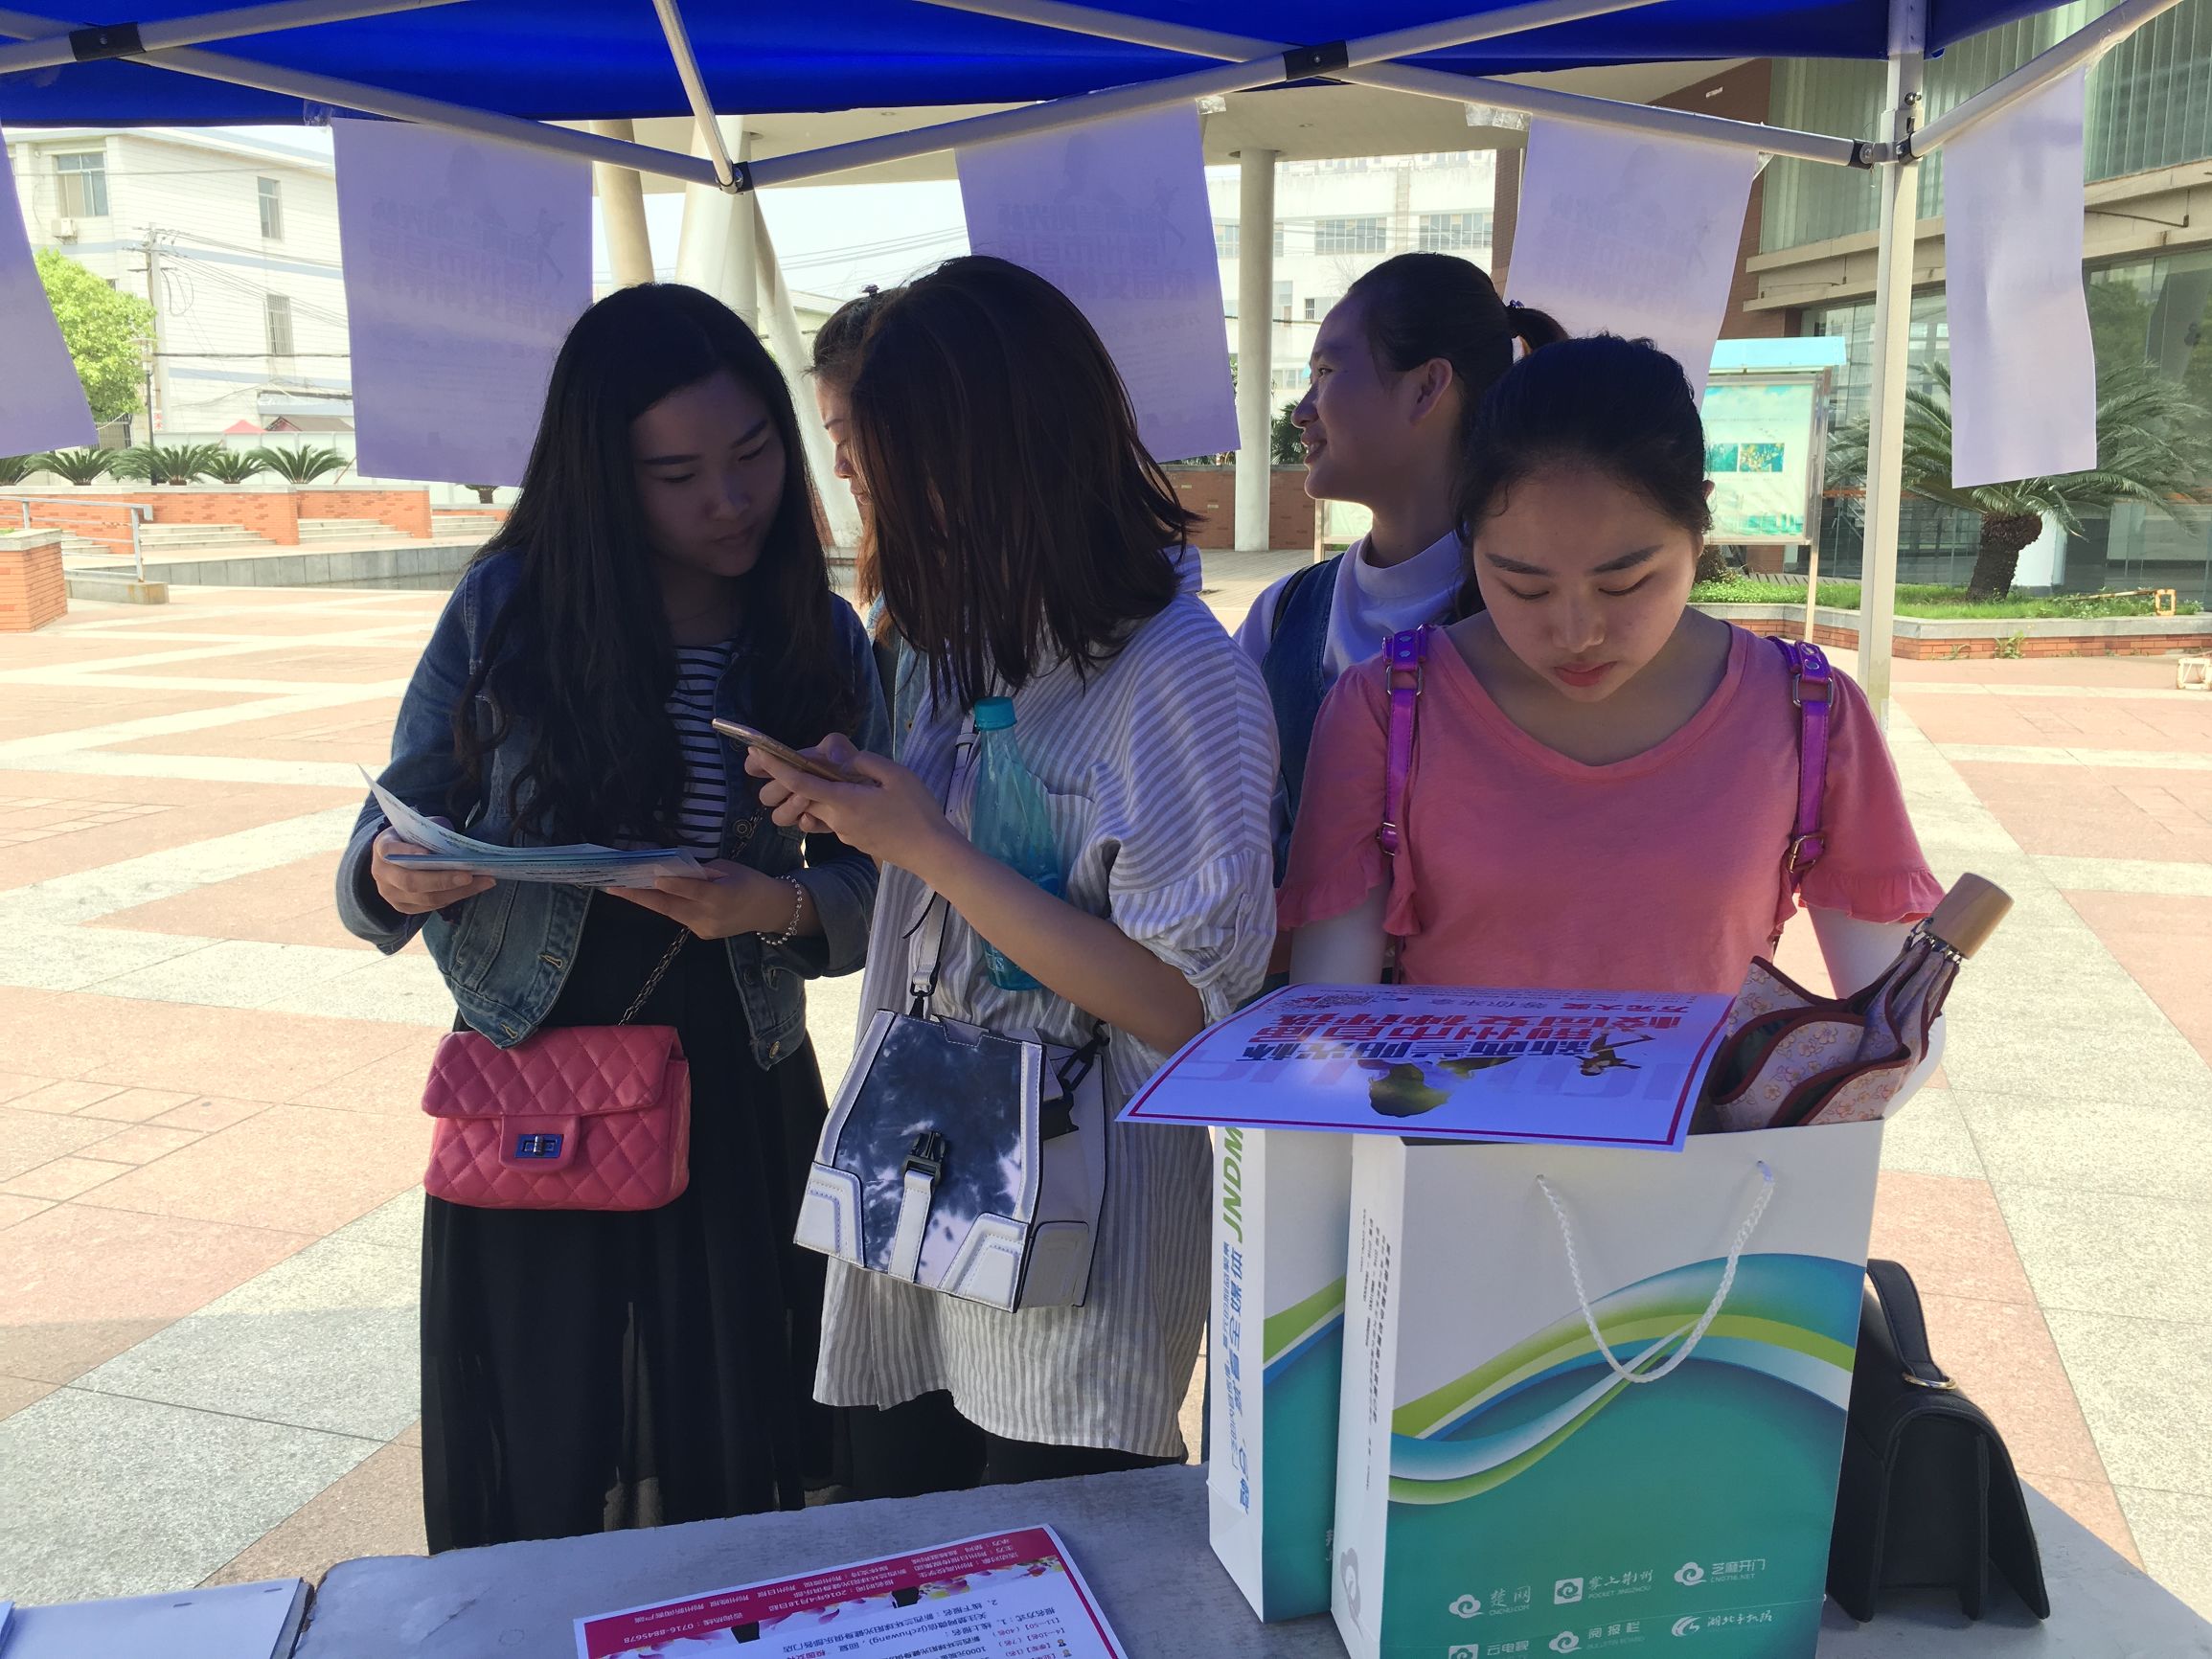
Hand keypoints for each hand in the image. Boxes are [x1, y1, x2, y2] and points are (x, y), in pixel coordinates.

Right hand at [370, 823, 493, 915]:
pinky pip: (431, 907)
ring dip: (458, 892)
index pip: (390, 850)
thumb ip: (431, 833)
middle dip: (443, 880)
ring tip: (484, 882)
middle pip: (411, 881)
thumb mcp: (417, 829)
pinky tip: (474, 888)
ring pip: (425, 899)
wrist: (395, 859)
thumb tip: (459, 844)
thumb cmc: (413, 839)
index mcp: (383, 847)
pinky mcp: (403, 908)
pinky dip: (455, 898)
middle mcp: (382, 873)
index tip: (428, 853)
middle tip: (470, 875)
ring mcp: (390, 894)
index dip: (408, 852)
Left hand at [604, 858, 797, 939]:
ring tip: (624, 888)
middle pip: (670, 906)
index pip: (692, 889)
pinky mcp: (702, 934)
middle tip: (614, 887)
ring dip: (648, 901)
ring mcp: (704, 928)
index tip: (652, 876)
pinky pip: (680, 917)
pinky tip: (654, 896)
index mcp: (721, 895)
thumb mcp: (728, 868)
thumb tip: (672, 871)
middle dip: (640, 896)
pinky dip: (669, 906)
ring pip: (671, 912)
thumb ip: (700, 872)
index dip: (672, 884)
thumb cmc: (749, 881)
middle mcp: (710, 916)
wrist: (769, 910)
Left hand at [746, 735, 956, 878]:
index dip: (775, 766)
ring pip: (817, 809)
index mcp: (843, 801)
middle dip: (791, 781)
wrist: (931, 853)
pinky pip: (832, 820)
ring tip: (835, 782)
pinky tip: (856, 801)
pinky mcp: (852, 841)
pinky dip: (833, 807)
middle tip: (795, 763)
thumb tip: (844, 762)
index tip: (755, 751)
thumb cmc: (917, 812)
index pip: (799, 782)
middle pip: (802, 797)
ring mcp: (843, 833)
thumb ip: (865, 762)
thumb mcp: (896, 775)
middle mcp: (836, 819)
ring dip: (815, 795)